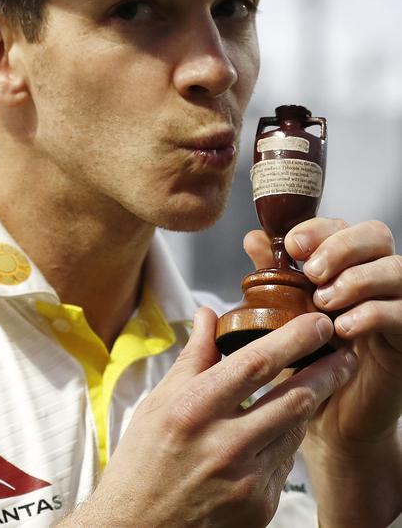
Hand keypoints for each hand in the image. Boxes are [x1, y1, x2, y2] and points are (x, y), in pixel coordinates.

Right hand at [60, 307, 356, 527]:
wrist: (139, 525)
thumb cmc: (144, 459)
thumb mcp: (160, 400)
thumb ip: (194, 356)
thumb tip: (208, 315)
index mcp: (194, 409)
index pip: (256, 364)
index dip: (293, 339)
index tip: (317, 323)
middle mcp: (224, 445)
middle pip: (293, 398)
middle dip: (327, 370)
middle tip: (344, 350)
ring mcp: (247, 479)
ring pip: (294, 429)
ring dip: (312, 401)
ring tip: (325, 378)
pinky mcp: (260, 505)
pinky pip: (284, 460)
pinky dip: (285, 438)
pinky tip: (280, 426)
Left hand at [245, 218, 401, 449]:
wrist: (331, 417)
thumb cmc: (308, 359)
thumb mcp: (286, 312)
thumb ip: (275, 274)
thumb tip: (254, 238)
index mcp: (348, 263)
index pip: (343, 225)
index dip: (319, 229)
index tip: (293, 246)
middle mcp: (377, 277)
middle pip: (376, 234)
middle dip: (341, 247)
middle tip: (312, 273)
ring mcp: (398, 304)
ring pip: (395, 268)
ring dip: (355, 279)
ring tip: (323, 302)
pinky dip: (372, 313)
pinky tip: (343, 327)